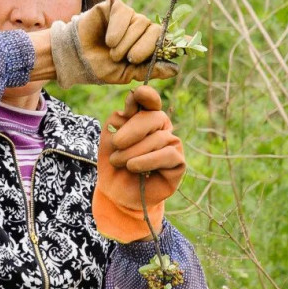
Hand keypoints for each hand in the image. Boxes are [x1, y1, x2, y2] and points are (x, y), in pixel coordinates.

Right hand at [50, 0, 176, 88]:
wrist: (77, 59)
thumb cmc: (101, 68)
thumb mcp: (127, 73)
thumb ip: (149, 69)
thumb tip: (175, 69)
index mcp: (147, 45)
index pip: (167, 40)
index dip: (179, 41)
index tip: (192, 43)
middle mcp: (141, 29)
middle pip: (155, 31)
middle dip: (143, 47)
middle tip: (127, 58)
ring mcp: (129, 17)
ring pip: (140, 22)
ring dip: (126, 41)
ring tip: (112, 51)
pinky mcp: (115, 6)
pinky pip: (125, 12)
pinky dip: (118, 27)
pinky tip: (109, 38)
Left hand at [92, 85, 185, 241]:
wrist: (116, 194)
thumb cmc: (114, 165)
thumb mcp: (109, 140)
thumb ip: (119, 120)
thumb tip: (132, 103)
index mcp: (145, 118)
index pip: (150, 101)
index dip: (147, 96)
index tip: (138, 94)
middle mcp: (162, 129)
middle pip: (154, 117)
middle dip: (132, 130)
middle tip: (116, 144)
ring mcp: (172, 145)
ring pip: (159, 138)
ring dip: (134, 151)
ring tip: (119, 162)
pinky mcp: (178, 163)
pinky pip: (167, 155)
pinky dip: (147, 161)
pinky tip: (133, 167)